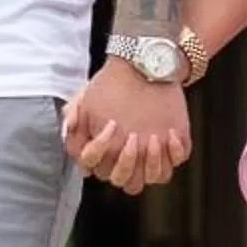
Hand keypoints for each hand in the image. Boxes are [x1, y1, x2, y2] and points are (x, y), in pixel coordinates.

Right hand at [63, 66, 191, 193]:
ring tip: (154, 138)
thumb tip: (70, 127)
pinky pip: (176, 162)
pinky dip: (174, 151)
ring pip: (153, 177)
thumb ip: (74, 114)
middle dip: (127, 162)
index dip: (101, 150)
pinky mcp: (173, 147)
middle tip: (133, 137)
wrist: (143, 66)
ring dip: (153, 163)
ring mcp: (151, 155)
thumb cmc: (113, 85)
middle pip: (123, 179)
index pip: (96, 167)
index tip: (111, 124)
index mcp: (104, 152)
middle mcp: (126, 159)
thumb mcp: (87, 96)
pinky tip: (170, 132)